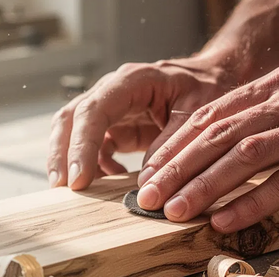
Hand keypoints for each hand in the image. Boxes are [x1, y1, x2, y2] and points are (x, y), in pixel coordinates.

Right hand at [47, 57, 232, 188]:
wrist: (215, 80)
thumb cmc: (209, 90)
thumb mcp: (198, 115)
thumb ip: (173, 146)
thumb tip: (146, 183)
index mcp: (132, 81)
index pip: (94, 110)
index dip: (82, 145)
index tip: (80, 179)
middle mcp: (114, 91)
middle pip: (71, 118)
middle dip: (63, 154)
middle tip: (62, 189)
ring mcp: (113, 111)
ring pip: (75, 133)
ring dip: (71, 162)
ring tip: (76, 194)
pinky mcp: (118, 128)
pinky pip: (96, 149)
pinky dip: (97, 169)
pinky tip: (112, 183)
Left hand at [137, 54, 278, 232]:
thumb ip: (270, 108)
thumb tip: (227, 136)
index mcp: (277, 87)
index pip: (212, 116)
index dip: (176, 145)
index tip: (150, 171)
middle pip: (220, 135)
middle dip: (177, 168)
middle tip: (146, 197)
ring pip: (248, 156)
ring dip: (205, 185)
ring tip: (174, 211)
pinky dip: (254, 201)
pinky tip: (226, 219)